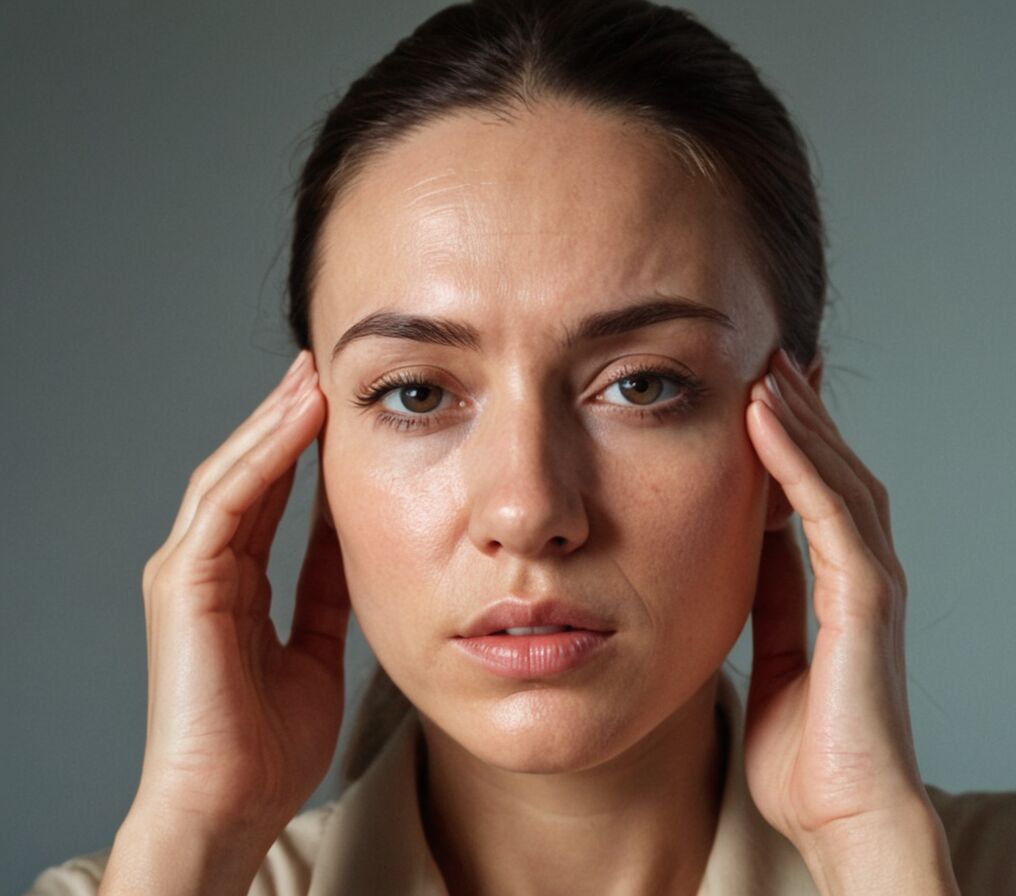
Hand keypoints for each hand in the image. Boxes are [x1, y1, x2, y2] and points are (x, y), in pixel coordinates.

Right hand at [103, 352, 350, 893]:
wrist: (231, 806)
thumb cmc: (269, 744)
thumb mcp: (317, 647)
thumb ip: (326, 591)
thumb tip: (357, 539)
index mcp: (235, 583)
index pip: (269, 493)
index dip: (302, 445)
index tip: (341, 403)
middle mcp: (205, 568)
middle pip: (248, 470)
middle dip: (285, 416)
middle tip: (323, 366)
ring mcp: (188, 573)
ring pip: (232, 475)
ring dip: (273, 422)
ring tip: (312, 376)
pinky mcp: (184, 586)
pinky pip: (225, 506)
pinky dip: (262, 460)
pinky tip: (296, 422)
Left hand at [743, 351, 956, 893]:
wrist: (843, 820)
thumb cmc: (809, 753)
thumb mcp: (774, 655)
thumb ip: (770, 599)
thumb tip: (746, 548)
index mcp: (839, 586)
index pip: (818, 491)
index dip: (792, 440)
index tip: (759, 393)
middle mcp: (863, 573)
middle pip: (834, 468)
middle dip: (801, 410)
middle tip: (766, 355)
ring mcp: (870, 583)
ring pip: (838, 476)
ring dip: (801, 418)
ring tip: (764, 366)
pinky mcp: (865, 601)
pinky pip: (830, 512)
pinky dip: (798, 459)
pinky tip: (766, 416)